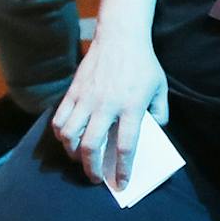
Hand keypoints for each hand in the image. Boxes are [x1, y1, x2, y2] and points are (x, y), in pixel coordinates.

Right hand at [52, 27, 168, 188]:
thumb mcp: (160, 87)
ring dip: (73, 154)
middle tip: (96, 178)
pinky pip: (59, 120)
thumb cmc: (143, 65)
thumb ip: (160, 113)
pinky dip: (61, 136)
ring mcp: (86, 98)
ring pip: (69, 136)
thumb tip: (153, 133)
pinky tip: (68, 140)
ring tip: (81, 159)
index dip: (123, 168)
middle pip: (91, 145)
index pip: (126, 145)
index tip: (122, 183)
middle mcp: (106, 105)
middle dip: (92, 168)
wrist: (120, 37)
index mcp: (131, 105)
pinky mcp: (72, 92)